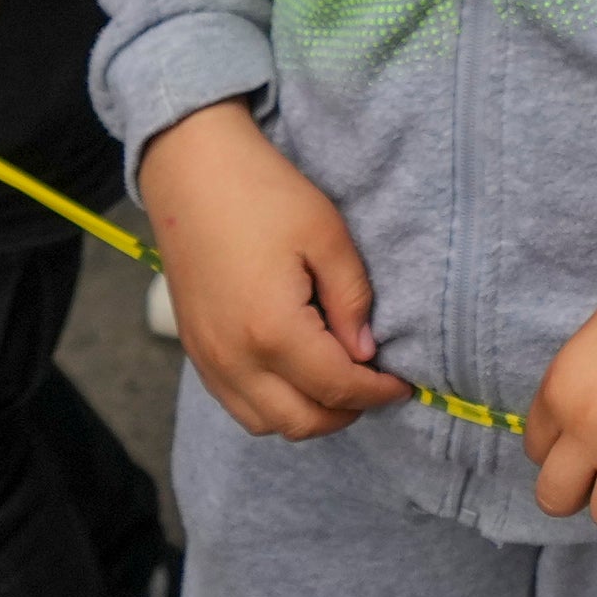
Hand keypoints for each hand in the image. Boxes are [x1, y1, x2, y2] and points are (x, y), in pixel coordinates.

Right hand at [141, 100, 416, 439]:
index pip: (337, 387)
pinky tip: (295, 373)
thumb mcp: (326, 236)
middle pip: (301, 422)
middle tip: (375, 385)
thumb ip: (352, 301)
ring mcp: (209, 359)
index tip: (403, 385)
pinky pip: (236, 403)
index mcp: (273, 331)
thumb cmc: (264, 195)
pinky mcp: (195, 351)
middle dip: (346, 411)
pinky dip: (272, 404)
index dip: (377, 393)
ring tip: (337, 380)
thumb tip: (366, 352)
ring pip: (265, 422)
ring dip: (307, 414)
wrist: (192, 173)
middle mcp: (235, 359)